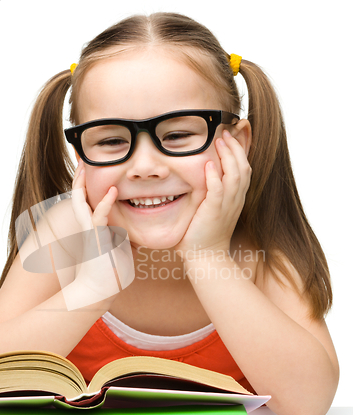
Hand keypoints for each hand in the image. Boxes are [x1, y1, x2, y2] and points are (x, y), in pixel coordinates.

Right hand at [63, 160, 133, 309]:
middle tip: (82, 159)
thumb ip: (126, 238)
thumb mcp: (122, 249)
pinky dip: (104, 204)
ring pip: (80, 201)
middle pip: (79, 195)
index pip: (89, 199)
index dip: (90, 183)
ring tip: (85, 164)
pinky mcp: (95, 239)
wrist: (102, 289)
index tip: (96, 169)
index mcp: (94, 225)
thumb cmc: (112, 272)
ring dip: (81, 182)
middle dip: (80, 177)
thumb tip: (138, 234)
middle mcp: (88, 225)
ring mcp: (89, 231)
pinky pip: (96, 217)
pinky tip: (113, 192)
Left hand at [174, 129, 251, 259]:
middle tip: (225, 132)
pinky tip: (209, 164)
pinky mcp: (215, 212)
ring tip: (220, 140)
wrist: (206, 257)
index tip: (230, 136)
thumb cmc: (203, 234)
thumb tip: (196, 176)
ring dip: (228, 156)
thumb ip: (208, 192)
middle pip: (243, 167)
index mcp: (235, 198)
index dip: (240, 150)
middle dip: (236, 147)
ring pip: (235, 175)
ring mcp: (227, 206)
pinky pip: (219, 191)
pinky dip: (215, 176)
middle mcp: (235, 200)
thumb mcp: (210, 209)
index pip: (244, 168)